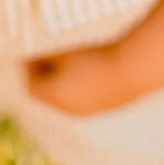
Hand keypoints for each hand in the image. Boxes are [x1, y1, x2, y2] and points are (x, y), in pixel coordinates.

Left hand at [24, 42, 144, 116]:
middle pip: (47, 95)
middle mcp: (67, 110)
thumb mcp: (66, 52)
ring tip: (66, 62)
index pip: (31, 87)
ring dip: (61, 82)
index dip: (28, 69)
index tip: (31, 54)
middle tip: (46, 57)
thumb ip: (46, 56)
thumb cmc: (95, 57)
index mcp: (54, 97)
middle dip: (44, 76)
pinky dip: (77, 87)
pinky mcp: (102, 108)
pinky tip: (86, 69)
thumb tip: (35, 57)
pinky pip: (81, 99)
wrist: (134, 70)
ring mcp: (86, 112)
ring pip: (64, 98)